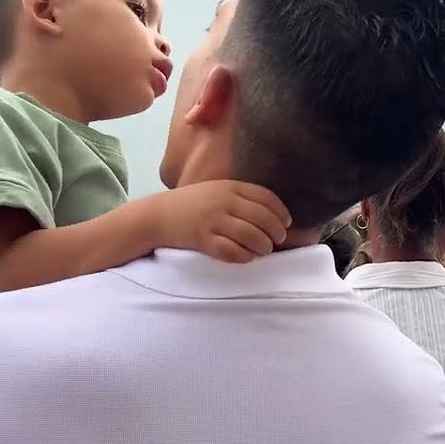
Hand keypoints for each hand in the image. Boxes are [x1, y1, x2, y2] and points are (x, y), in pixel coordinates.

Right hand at [157, 181, 291, 262]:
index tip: (286, 223)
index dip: (281, 212)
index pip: (266, 197)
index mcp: (230, 187)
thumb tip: (271, 215)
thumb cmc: (191, 204)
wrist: (158, 216)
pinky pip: (232, 251)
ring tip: (264, 250)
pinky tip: (246, 257)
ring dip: (263, 246)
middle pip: (263, 218)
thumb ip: (240, 197)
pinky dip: (244, 256)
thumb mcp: (216, 190)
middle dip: (276, 232)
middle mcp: (224, 202)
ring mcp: (213, 221)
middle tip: (277, 240)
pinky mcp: (204, 240)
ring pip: (252, 236)